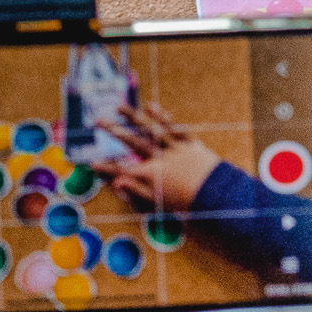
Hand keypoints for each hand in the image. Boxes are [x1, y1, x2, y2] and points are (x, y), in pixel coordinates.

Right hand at [90, 101, 221, 211]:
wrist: (219, 198)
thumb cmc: (190, 206)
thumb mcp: (162, 205)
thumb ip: (138, 192)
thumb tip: (117, 183)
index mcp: (152, 176)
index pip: (123, 171)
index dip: (107, 168)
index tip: (92, 163)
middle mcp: (160, 159)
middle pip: (133, 142)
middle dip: (114, 131)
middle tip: (98, 121)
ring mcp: (175, 149)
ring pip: (151, 130)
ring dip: (134, 116)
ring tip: (119, 106)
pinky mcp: (190, 145)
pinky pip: (174, 129)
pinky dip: (162, 117)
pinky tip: (152, 107)